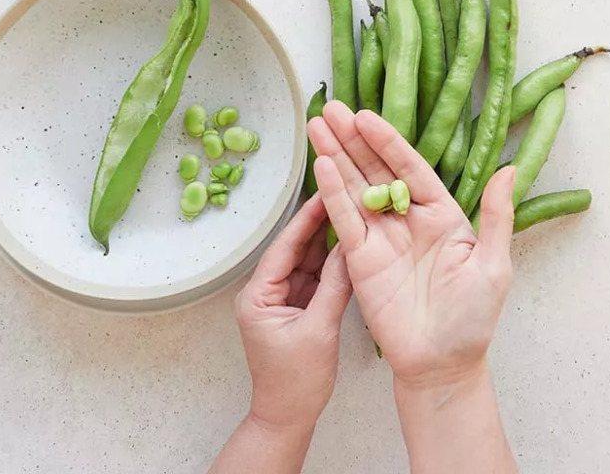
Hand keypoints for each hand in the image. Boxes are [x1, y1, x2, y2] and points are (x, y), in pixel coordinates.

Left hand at [234, 194, 352, 429]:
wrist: (288, 417)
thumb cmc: (296, 381)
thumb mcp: (319, 330)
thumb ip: (335, 287)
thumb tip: (351, 248)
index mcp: (258, 295)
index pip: (284, 247)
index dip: (306, 219)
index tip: (326, 192)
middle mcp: (265, 292)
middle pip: (295, 249)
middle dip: (318, 223)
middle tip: (343, 193)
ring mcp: (282, 299)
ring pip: (307, 261)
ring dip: (328, 241)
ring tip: (351, 211)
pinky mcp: (297, 308)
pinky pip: (315, 278)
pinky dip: (332, 264)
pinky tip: (350, 244)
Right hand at [308, 101, 516, 388]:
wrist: (442, 364)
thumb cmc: (473, 319)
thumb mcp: (494, 264)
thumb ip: (497, 216)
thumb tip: (510, 170)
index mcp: (441, 215)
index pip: (410, 168)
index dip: (388, 141)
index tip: (366, 115)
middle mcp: (408, 220)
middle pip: (376, 170)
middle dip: (353, 139)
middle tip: (330, 108)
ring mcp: (381, 238)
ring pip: (354, 189)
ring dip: (335, 156)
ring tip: (315, 124)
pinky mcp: (360, 260)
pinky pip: (344, 221)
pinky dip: (332, 193)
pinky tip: (321, 165)